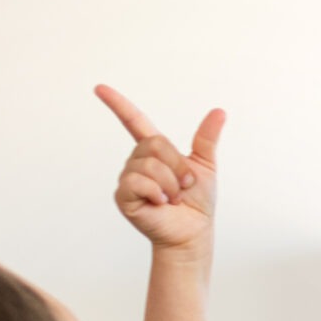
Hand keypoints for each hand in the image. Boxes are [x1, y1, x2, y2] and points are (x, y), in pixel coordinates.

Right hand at [94, 85, 222, 253]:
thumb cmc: (197, 202)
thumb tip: (219, 112)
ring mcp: (128, 178)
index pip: (133, 122)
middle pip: (154, 144)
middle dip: (177, 166)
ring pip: (148, 165)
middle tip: (185, 185)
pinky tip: (160, 203)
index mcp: (155, 151)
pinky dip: (157, 192)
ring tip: (173, 198)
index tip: (100, 89)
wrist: (193, 231)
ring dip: (170, 184)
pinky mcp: (124, 196)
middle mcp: (137, 161)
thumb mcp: (205, 166)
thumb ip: (206, 139)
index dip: (118, 105)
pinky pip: (138, 182)